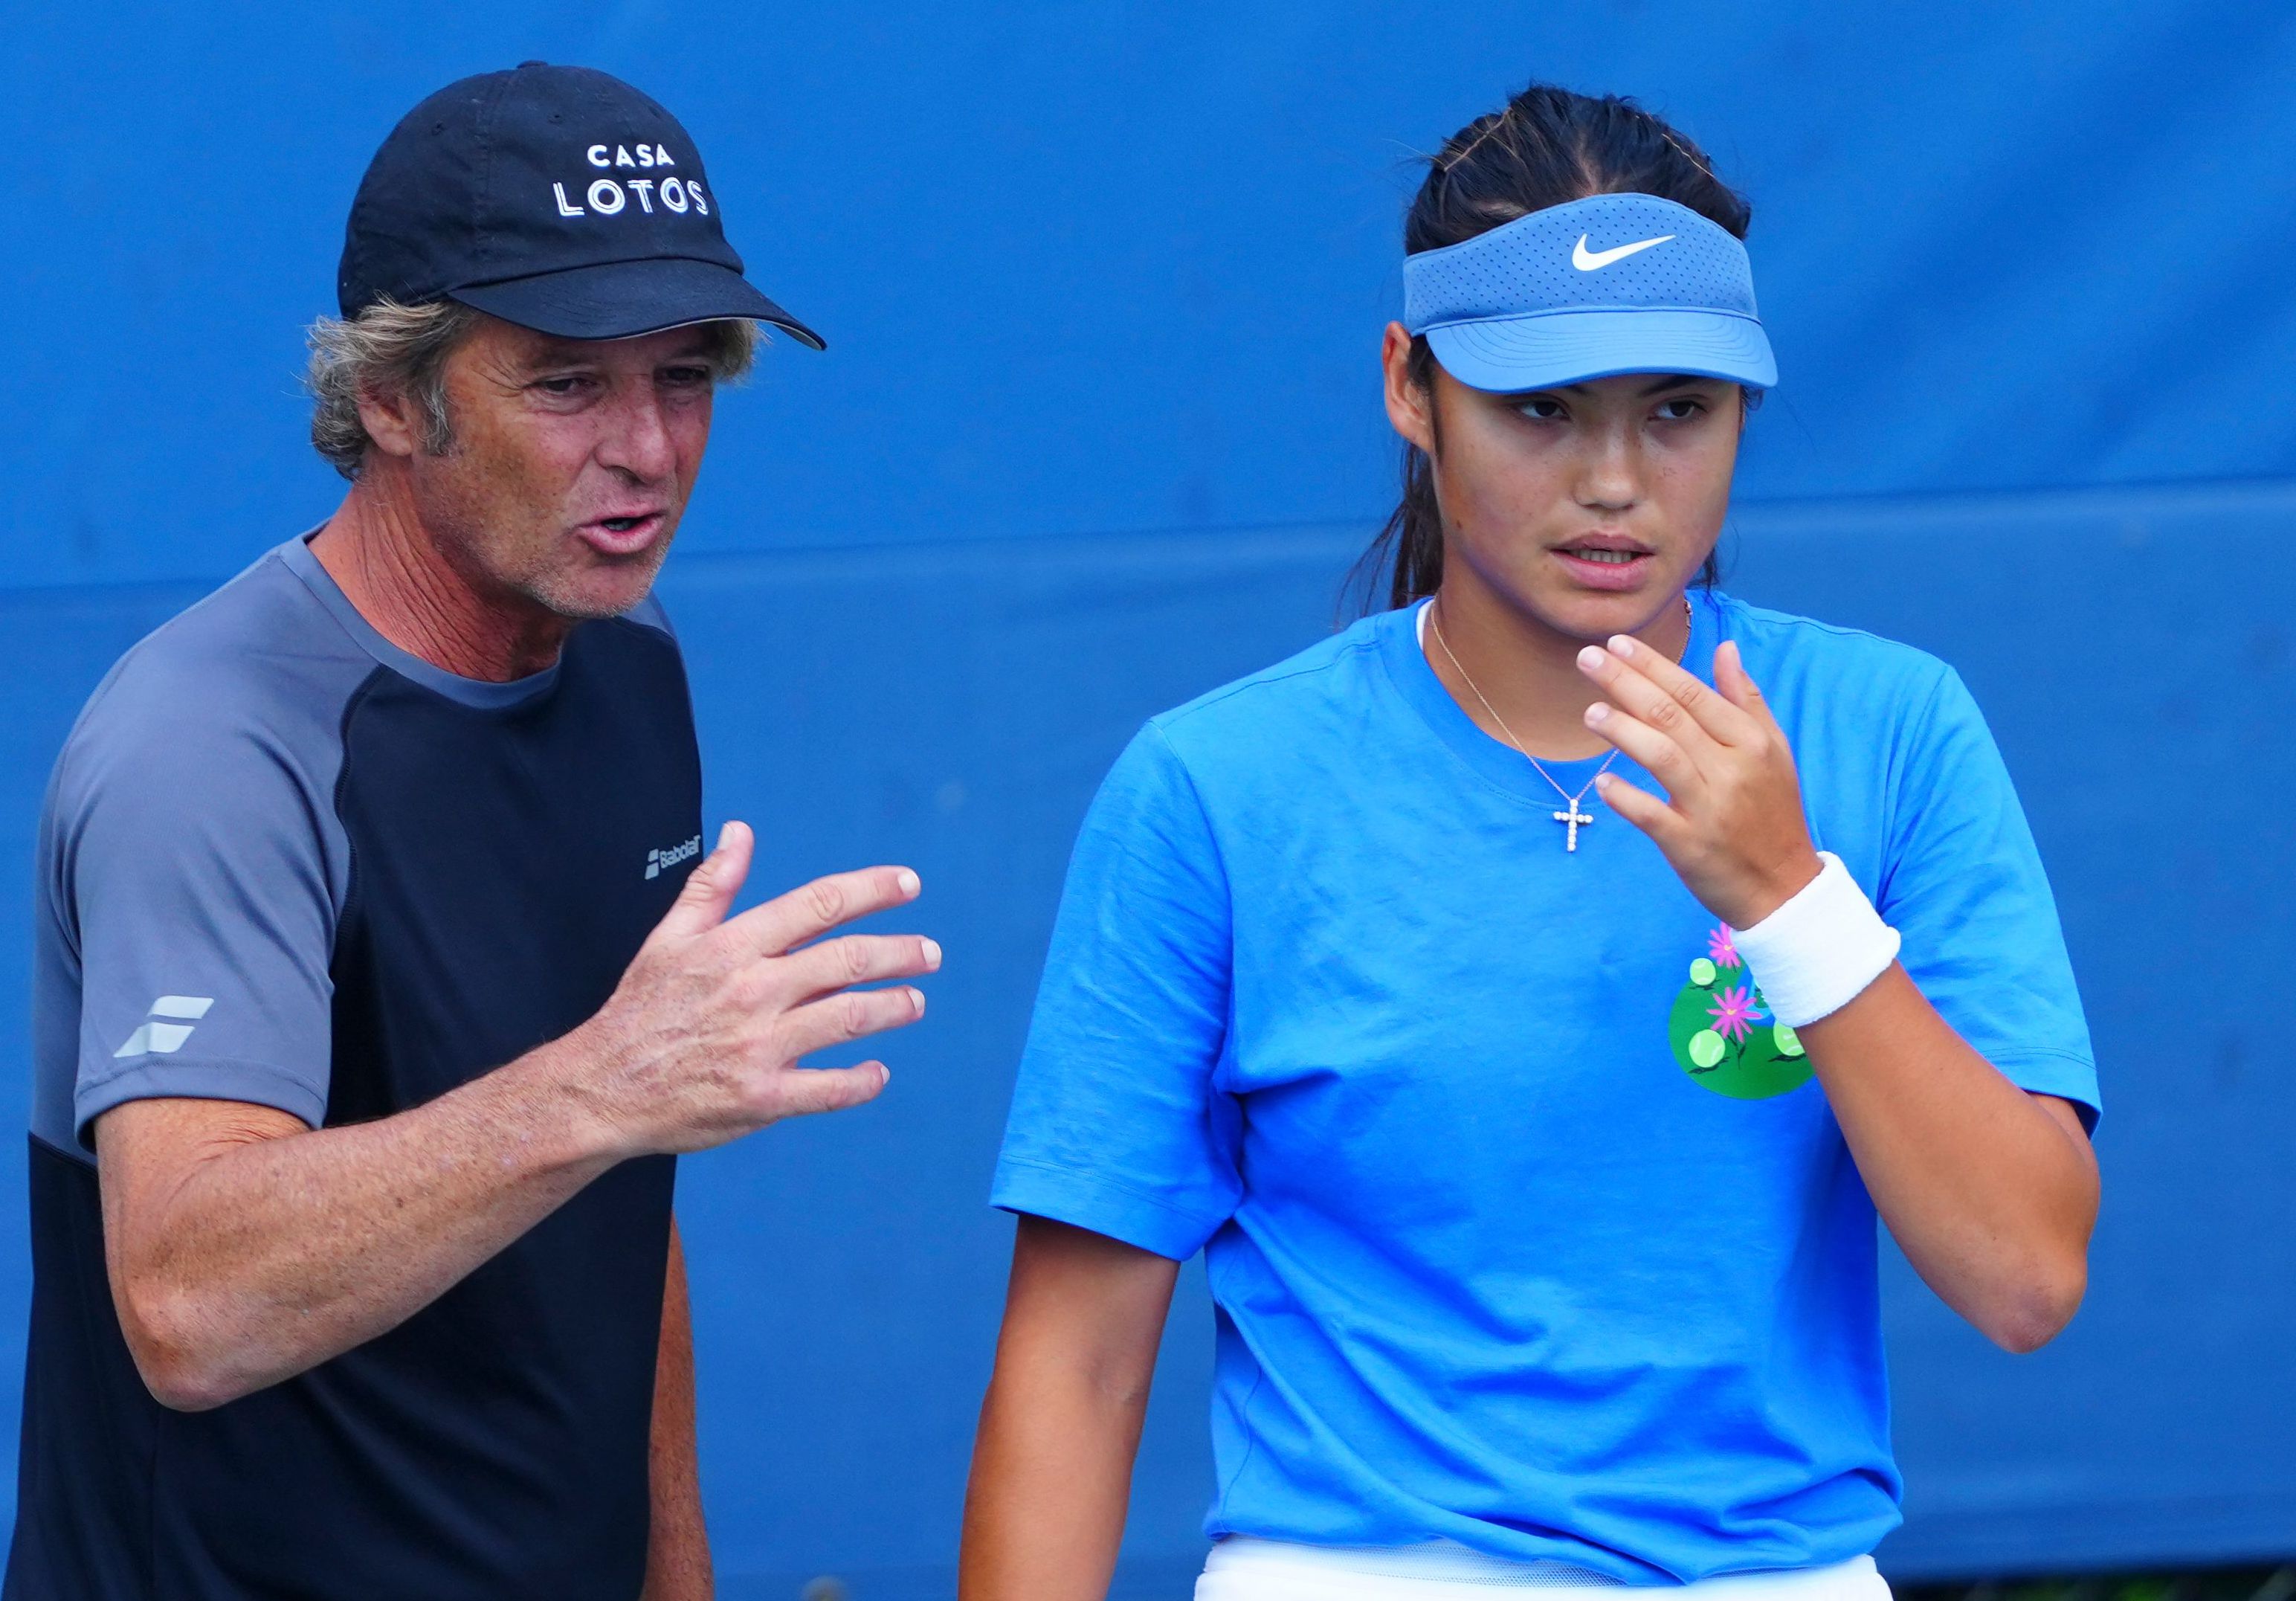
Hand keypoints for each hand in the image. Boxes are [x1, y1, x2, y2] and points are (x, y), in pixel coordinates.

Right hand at [566, 820, 939, 1156]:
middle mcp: (751, 992)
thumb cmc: (640, 1009)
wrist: (602, 1089)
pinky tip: (879, 1072)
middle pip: (846, 960)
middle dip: (899, 952)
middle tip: (930, 953)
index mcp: (732, 947)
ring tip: (915, 1001)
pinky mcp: (762, 1099)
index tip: (909, 885)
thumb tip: (741, 831)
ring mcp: (759, 1047)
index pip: (817, 905)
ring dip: (892, 1007)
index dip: (871, 891)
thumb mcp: (669, 938)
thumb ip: (712, 884)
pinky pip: (829, 1089)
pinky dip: (862, 1081)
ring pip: (848, 1018)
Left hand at [1576, 633, 1821, 928]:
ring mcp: (1709, 807)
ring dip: (1622, 730)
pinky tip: (1602, 782)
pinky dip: (1625, 797)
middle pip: (1671, 715)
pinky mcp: (1689, 845)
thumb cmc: (1772, 810)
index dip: (1652, 665)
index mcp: (1750, 741)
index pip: (1693, 692)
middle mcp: (1731, 769)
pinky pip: (1652, 815)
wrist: (1783, 885)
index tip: (1616, 643)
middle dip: (1626, 682)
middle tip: (1587, 658)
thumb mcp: (1773, 750)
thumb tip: (1727, 648)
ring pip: (1661, 756)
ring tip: (1590, 712)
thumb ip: (1747, 698)